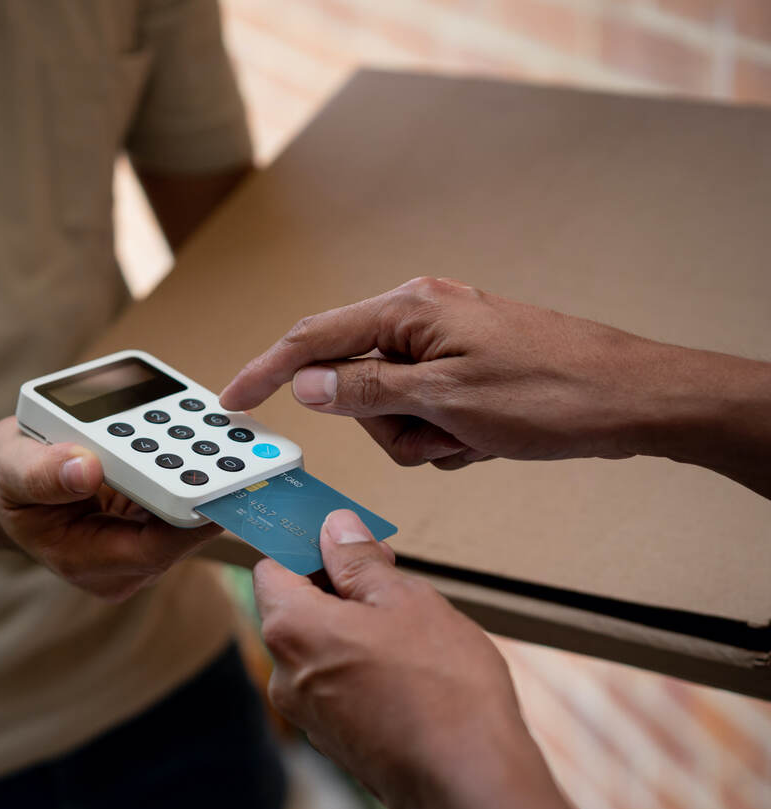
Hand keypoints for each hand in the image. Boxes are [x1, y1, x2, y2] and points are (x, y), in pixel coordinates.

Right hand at [0, 417, 220, 601]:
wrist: (11, 484)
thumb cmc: (8, 480)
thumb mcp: (11, 468)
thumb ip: (43, 472)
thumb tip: (86, 467)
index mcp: (84, 560)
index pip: (152, 549)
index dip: (188, 521)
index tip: (217, 486)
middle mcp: (120, 563)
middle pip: (180, 532)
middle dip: (210, 493)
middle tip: (244, 455)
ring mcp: (139, 543)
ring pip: (189, 514)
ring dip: (211, 477)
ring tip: (240, 439)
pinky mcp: (152, 521)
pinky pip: (183, 496)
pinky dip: (197, 468)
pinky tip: (217, 435)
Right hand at [220, 277, 671, 469]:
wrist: (635, 400)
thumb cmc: (551, 392)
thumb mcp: (446, 402)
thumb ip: (365, 393)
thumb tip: (305, 386)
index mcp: (409, 309)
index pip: (314, 338)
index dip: (266, 371)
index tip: (232, 402)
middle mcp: (422, 318)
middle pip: (354, 384)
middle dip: (387, 426)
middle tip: (439, 436)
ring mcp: (445, 345)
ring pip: (391, 410)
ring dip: (423, 438)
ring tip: (473, 439)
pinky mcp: (466, 371)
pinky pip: (426, 415)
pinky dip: (447, 439)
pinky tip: (487, 440)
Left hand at [255, 509, 654, 808]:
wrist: (470, 785)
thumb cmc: (442, 687)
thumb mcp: (405, 600)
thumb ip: (359, 561)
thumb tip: (333, 527)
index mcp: (291, 630)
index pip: (271, 567)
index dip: (307, 546)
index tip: (349, 541)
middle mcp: (285, 675)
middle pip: (292, 608)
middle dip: (335, 584)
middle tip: (390, 574)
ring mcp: (308, 714)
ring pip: (317, 647)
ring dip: (351, 625)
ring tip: (408, 624)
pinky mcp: (335, 741)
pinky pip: (334, 684)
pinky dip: (358, 664)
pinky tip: (409, 668)